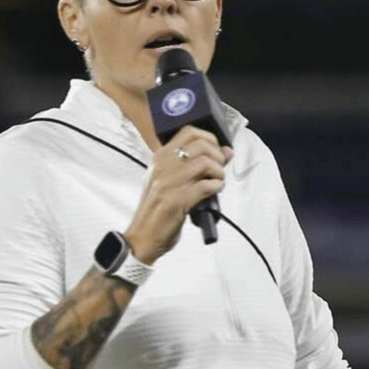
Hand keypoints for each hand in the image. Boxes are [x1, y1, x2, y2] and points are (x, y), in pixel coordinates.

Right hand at [126, 125, 231, 263]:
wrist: (143, 236)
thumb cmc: (158, 209)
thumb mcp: (171, 181)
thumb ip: (196, 165)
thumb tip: (226, 151)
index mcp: (160, 158)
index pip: (189, 132)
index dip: (210, 138)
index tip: (218, 151)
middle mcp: (162, 166)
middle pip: (201, 145)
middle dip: (218, 156)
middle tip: (219, 169)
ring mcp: (168, 183)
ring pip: (205, 163)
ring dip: (219, 173)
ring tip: (217, 181)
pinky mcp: (176, 200)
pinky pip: (205, 186)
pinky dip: (216, 187)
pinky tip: (214, 191)